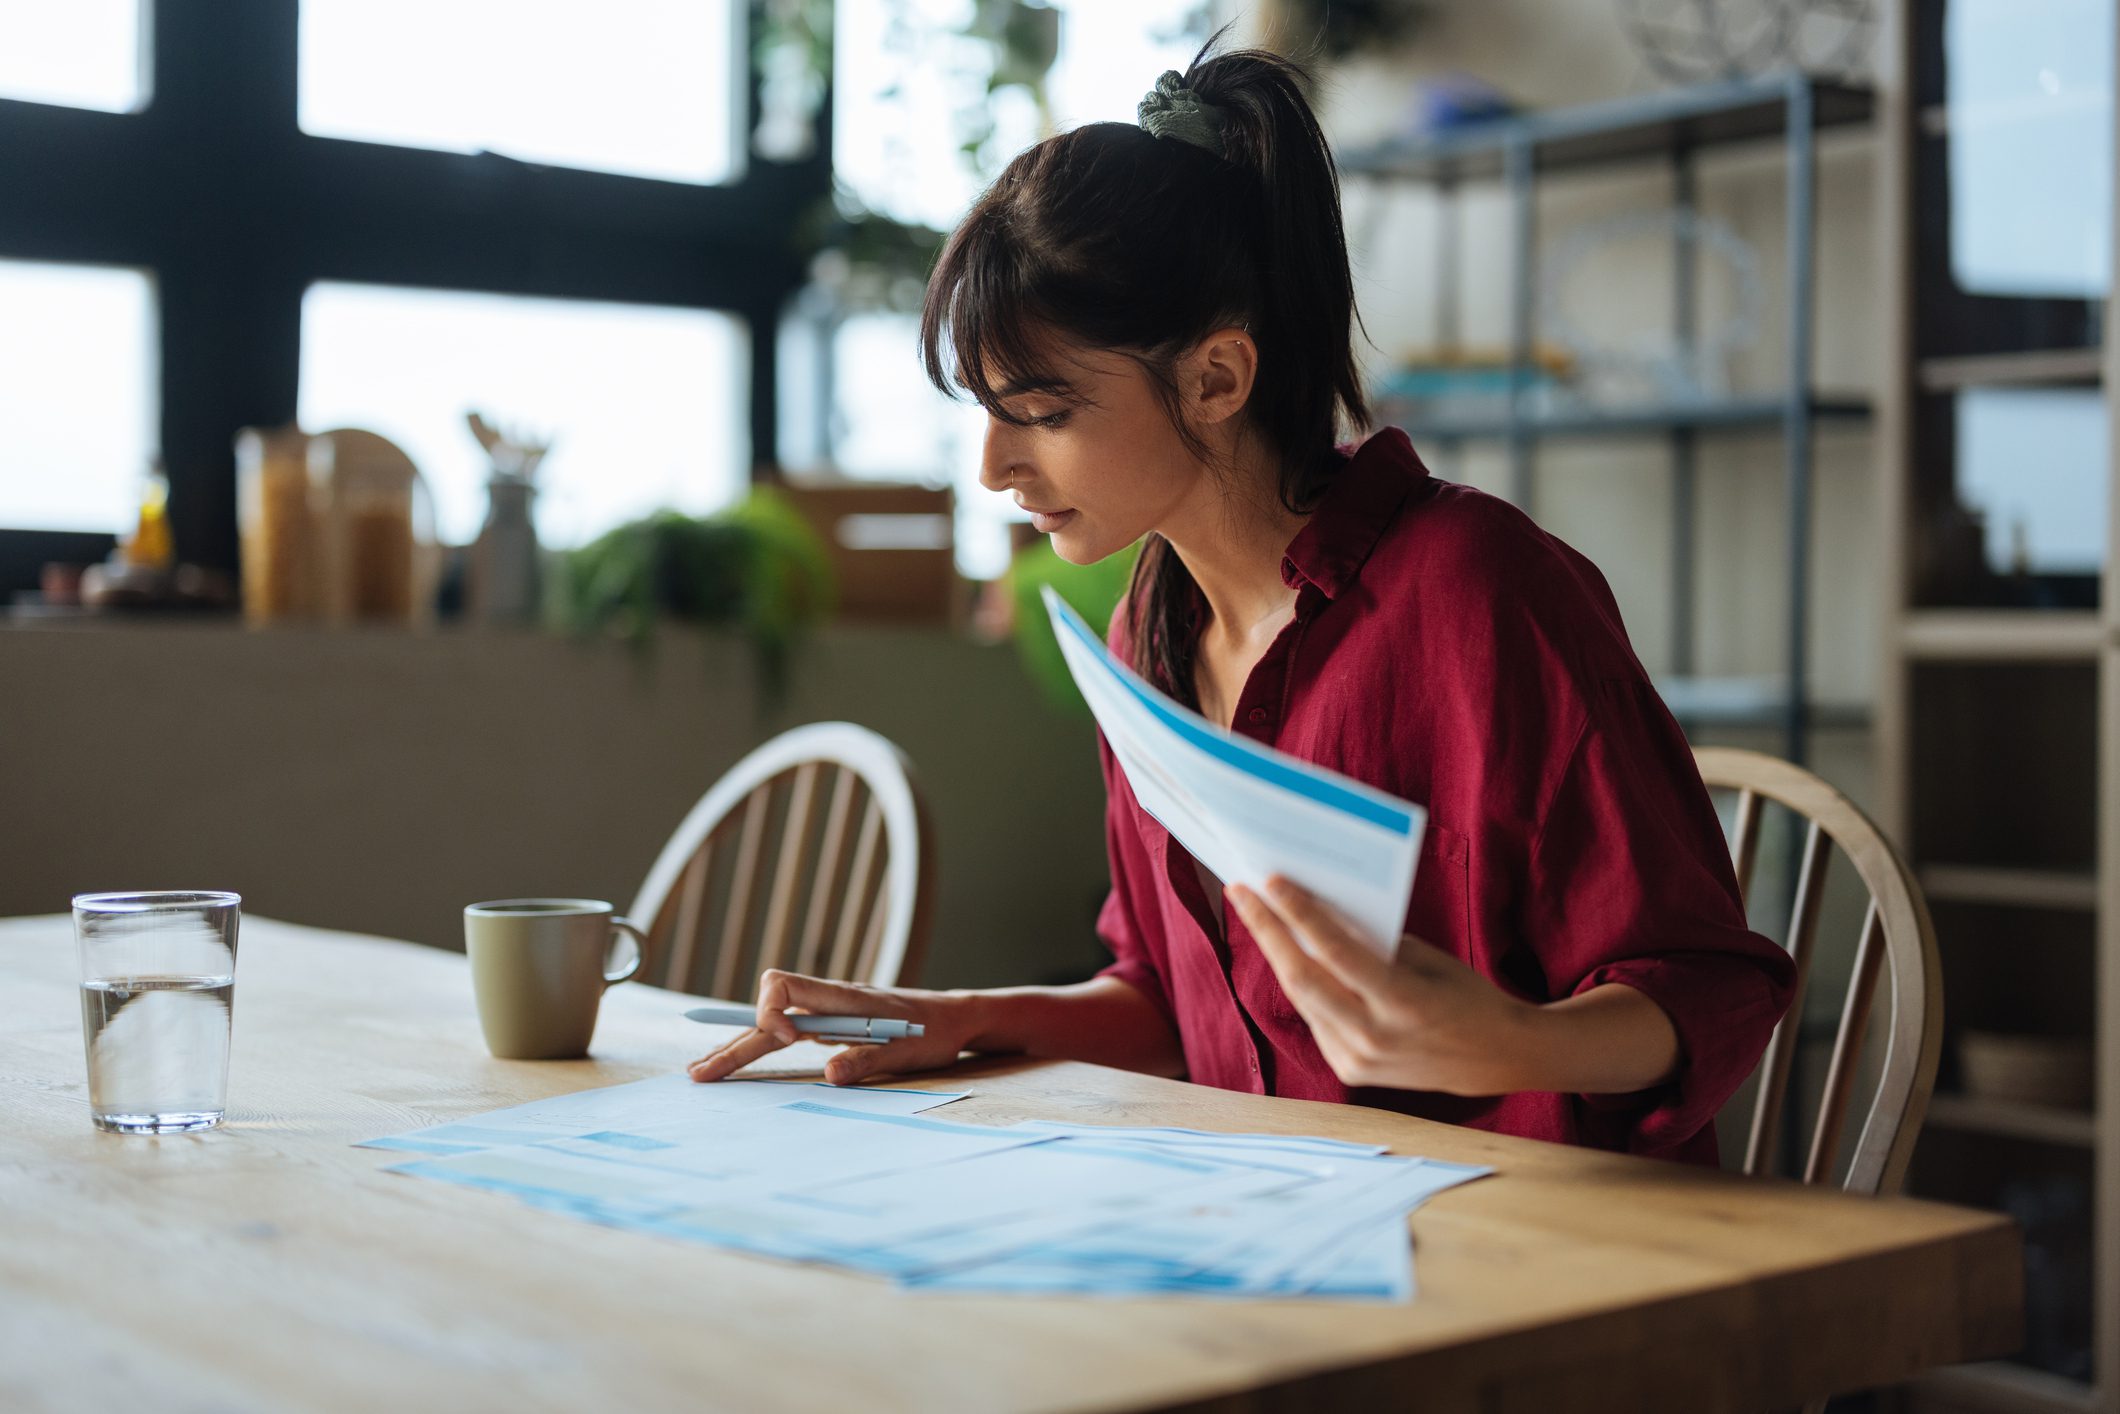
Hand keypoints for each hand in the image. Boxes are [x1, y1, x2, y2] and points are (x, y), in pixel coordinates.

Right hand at [686, 969, 978, 1085]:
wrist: (953, 1018)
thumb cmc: (934, 1032)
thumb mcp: (908, 1052)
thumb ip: (868, 1061)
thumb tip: (829, 1074)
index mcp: (842, 999)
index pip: (784, 986)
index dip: (772, 1011)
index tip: (789, 1039)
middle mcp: (826, 1001)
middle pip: (766, 1013)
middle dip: (732, 1041)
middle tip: (699, 1074)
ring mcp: (824, 1013)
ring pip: (769, 1024)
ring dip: (737, 1045)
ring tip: (703, 1071)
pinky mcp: (827, 1026)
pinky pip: (783, 1033)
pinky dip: (757, 1046)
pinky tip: (736, 1060)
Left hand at [1227, 875, 1538, 1095]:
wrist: (1495, 1057)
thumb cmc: (1466, 996)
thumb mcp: (1428, 961)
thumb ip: (1374, 946)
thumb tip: (1319, 917)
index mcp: (1402, 1003)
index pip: (1336, 952)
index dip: (1299, 914)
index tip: (1272, 880)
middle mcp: (1373, 1037)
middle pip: (1301, 979)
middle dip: (1266, 931)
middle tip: (1241, 893)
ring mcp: (1358, 1060)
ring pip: (1302, 998)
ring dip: (1278, 955)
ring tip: (1259, 916)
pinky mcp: (1349, 1070)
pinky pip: (1316, 1018)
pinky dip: (1304, 986)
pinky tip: (1291, 956)